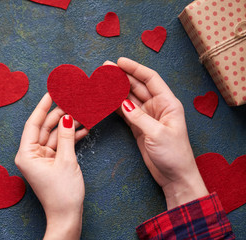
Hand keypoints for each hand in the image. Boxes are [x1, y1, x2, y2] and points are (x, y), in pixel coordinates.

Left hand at [15, 93, 88, 238]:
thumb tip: (67, 116)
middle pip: (45, 127)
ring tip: (83, 113)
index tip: (50, 92)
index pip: (33, 123)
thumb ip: (66, 136)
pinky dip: (70, 137)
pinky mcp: (51, 162)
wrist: (67, 217)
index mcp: (26, 154)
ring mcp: (41, 158)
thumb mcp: (66, 161)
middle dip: (60, 115)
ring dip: (68, 125)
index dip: (42, 106)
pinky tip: (83, 128)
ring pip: (54, 135)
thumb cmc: (62, 194)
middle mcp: (31, 154)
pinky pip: (59, 144)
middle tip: (74, 101)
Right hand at [105, 58, 208, 209]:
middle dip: (122, 77)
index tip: (119, 61)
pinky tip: (106, 100)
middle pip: (138, 86)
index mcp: (168, 103)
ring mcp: (147, 117)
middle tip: (105, 69)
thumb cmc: (174, 155)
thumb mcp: (157, 134)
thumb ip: (139, 117)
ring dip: (117, 90)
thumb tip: (123, 102)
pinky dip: (115, 106)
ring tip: (102, 82)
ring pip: (129, 98)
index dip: (135, 69)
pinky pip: (125, 112)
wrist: (174, 176)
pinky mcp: (139, 127)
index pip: (150, 79)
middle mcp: (158, 107)